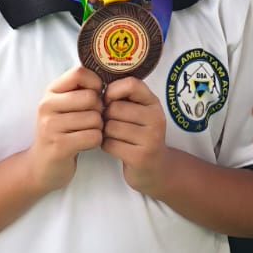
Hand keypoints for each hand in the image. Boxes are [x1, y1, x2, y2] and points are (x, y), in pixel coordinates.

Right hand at [27, 65, 102, 194]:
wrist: (40, 166)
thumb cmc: (60, 132)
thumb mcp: (63, 106)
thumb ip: (78, 90)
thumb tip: (107, 76)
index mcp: (50, 92)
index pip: (79, 73)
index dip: (95, 83)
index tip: (95, 96)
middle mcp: (47, 106)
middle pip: (91, 98)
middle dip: (99, 110)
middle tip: (92, 120)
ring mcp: (51, 126)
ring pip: (95, 119)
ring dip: (98, 128)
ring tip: (87, 133)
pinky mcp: (59, 146)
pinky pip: (93, 137)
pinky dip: (95, 141)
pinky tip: (86, 144)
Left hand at [101, 76, 168, 195]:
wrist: (156, 168)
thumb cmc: (139, 135)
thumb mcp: (139, 112)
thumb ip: (124, 97)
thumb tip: (95, 88)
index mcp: (154, 103)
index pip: (131, 84)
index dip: (112, 91)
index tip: (109, 100)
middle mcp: (155, 118)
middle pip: (115, 108)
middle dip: (106, 117)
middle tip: (111, 124)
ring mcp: (150, 139)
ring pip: (110, 127)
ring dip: (105, 133)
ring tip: (114, 136)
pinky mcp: (140, 157)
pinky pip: (110, 144)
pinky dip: (106, 146)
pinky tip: (115, 147)